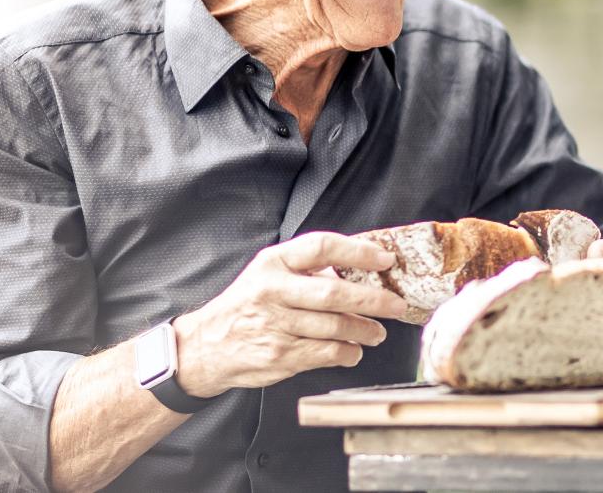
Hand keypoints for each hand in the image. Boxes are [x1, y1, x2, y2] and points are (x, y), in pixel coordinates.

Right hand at [172, 232, 407, 396]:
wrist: (205, 346)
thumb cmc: (247, 305)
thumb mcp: (268, 274)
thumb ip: (308, 268)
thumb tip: (362, 266)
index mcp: (273, 263)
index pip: (321, 247)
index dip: (358, 252)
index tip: (385, 259)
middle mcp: (272, 291)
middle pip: (334, 292)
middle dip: (374, 299)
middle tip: (396, 304)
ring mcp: (276, 326)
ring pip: (335, 326)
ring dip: (365, 329)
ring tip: (377, 331)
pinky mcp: (280, 356)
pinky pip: (327, 353)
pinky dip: (348, 352)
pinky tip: (354, 350)